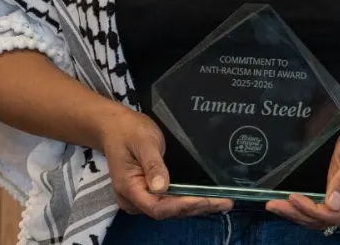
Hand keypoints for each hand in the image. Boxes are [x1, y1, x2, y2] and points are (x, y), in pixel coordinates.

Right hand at [96, 109, 231, 218]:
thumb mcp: (144, 142)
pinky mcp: (147, 194)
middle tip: (224, 202)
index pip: (157, 206)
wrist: (115, 127)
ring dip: (195, 206)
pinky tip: (205, 199)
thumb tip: (162, 188)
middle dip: (195, 207)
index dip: (182, 205)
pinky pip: (168, 203)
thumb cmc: (129, 131)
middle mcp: (133, 200)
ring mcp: (139, 199)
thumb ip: (153, 164)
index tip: (204, 200)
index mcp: (128, 188)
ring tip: (222, 203)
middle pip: (166, 211)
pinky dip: (187, 202)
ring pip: (169, 210)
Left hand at [266, 120, 339, 229]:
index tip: (292, 198)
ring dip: (297, 214)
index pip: (336, 215)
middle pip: (326, 220)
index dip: (312, 210)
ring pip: (321, 220)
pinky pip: (322, 212)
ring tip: (274, 206)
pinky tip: (287, 206)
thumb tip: (332, 204)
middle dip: (299, 214)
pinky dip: (304, 210)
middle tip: (273, 205)